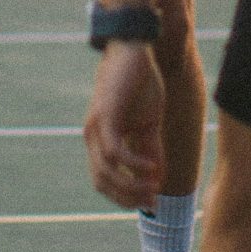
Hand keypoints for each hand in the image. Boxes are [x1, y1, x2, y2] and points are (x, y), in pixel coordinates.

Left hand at [84, 42, 165, 207]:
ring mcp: (96, 127)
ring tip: (154, 187)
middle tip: (152, 202)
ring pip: (105, 171)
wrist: (133, 48)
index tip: (150, 203)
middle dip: (127, 197)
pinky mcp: (105, 116)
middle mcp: (92, 136)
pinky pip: (114, 151)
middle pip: (102, 182)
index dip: (125, 196)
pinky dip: (133, 165)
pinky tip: (152, 168)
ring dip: (130, 185)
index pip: (104, 180)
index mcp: (100, 139)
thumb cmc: (139, 83)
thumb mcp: (148, 123)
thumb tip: (158, 179)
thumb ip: (150, 150)